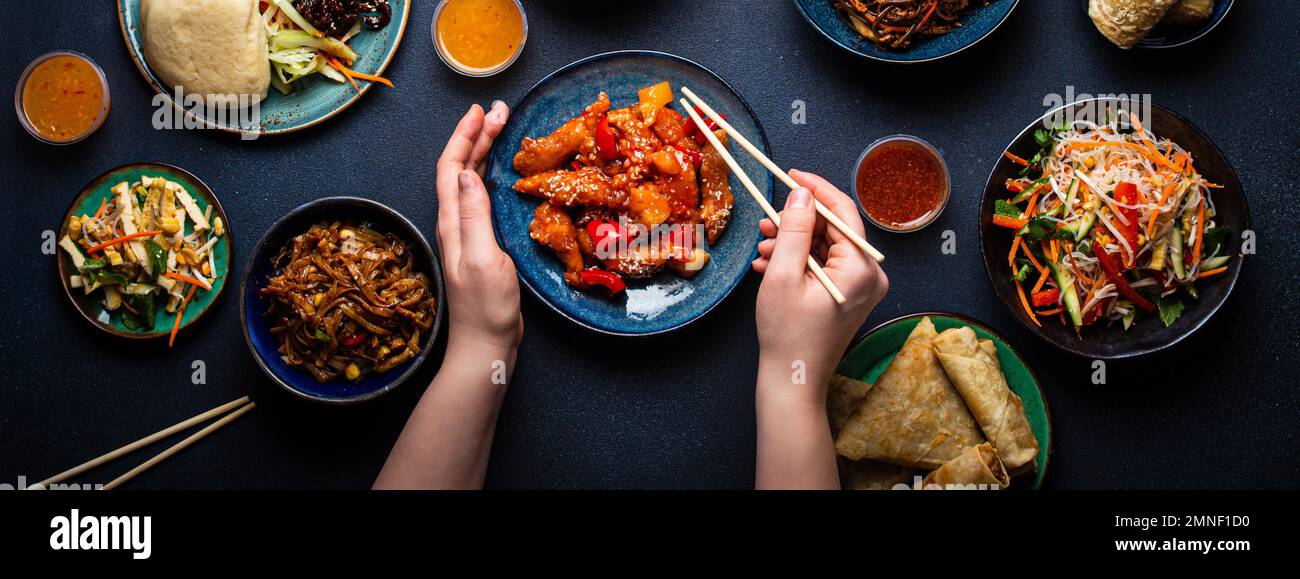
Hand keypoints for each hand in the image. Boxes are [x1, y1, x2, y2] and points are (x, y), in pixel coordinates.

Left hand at [436, 102, 522, 352]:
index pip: (452, 167)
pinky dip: (490, 176)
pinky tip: (501, 174)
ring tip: (500, 130)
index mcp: (452, 222)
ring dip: (483, 153)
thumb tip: (468, 172)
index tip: (481, 112)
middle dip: (477, 136)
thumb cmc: (486, 307)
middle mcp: (455, 223)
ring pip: (470, 181)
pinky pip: (481, 198)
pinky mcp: (482, 244)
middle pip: (460, 169)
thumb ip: (474, 215)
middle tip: (499, 112)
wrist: (485, 344)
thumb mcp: (483, 257)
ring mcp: (467, 234)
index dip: (464, 137)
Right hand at [752, 169, 888, 402]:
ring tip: (762, 249)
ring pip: (825, 247)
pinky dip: (797, 261)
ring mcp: (860, 287)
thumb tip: (802, 195)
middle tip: (766, 220)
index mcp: (862, 268)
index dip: (815, 189)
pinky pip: (823, 266)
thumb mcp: (783, 275)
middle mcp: (870, 275)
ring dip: (792, 243)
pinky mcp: (848, 296)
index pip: (843, 212)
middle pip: (833, 229)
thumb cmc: (788, 335)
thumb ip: (794, 230)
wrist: (793, 379)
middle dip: (797, 223)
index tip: (791, 175)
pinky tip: (769, 265)